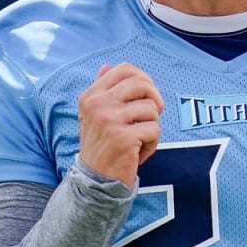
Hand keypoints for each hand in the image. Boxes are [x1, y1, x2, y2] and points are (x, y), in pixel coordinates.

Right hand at [77, 62, 163, 187]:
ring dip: (152, 127)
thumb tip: (106, 66)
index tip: (147, 96)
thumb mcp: (94, 115)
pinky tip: (138, 153)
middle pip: (142, 83)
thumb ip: (103, 91)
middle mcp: (98, 104)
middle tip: (152, 116)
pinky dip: (151, 144)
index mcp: (91, 95)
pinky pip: (154, 130)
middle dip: (155, 100)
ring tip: (139, 140)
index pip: (125, 69)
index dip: (144, 79)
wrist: (95, 181)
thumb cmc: (101, 146)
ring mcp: (109, 120)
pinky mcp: (123, 137)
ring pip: (151, 108)